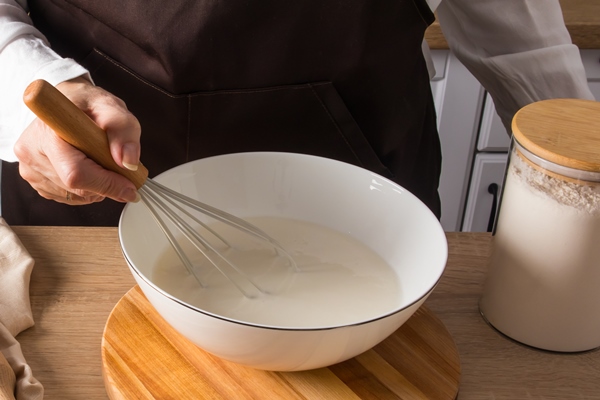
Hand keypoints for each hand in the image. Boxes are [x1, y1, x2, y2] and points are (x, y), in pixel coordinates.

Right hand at [14, 77, 140, 204]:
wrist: (66, 105)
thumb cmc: (87, 105)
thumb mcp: (112, 108)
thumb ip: (124, 131)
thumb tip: (128, 161)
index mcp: (46, 132)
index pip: (75, 173)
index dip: (107, 184)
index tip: (130, 186)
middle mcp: (30, 152)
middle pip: (76, 188)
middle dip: (106, 184)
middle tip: (117, 167)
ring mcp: (29, 168)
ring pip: (74, 196)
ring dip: (97, 188)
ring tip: (99, 161)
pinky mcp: (35, 180)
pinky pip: (68, 197)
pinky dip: (86, 190)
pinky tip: (87, 168)